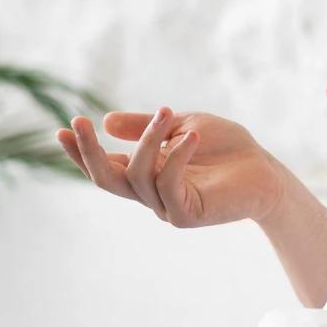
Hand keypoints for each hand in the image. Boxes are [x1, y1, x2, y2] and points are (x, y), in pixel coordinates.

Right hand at [55, 109, 284, 227]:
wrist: (265, 169)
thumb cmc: (226, 148)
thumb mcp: (181, 125)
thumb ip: (146, 127)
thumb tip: (107, 121)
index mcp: (145, 173)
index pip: (104, 166)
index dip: (81, 151)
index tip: (62, 130)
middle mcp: (150, 193)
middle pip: (106, 179)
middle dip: (89, 152)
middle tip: (79, 122)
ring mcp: (167, 206)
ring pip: (138, 175)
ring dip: (149, 141)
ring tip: (167, 112)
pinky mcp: (188, 214)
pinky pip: (169, 186)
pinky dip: (176, 158)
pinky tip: (190, 136)